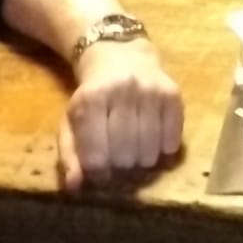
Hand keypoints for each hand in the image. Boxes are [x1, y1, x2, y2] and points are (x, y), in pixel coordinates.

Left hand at [57, 37, 182, 190]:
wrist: (119, 55)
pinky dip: (163, 148)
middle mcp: (122, 91)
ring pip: (149, 153)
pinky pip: (172, 140)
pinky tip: (154, 138)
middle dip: (120, 164)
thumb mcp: (72, 122)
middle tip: (118, 154)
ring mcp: (150, 91)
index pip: (96, 158)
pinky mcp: (172, 93)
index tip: (99, 168)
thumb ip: (70, 156)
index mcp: (90, 100)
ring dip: (142, 159)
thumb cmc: (92, 96)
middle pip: (124, 157)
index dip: (97, 172)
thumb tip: (75, 187)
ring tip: (135, 146)